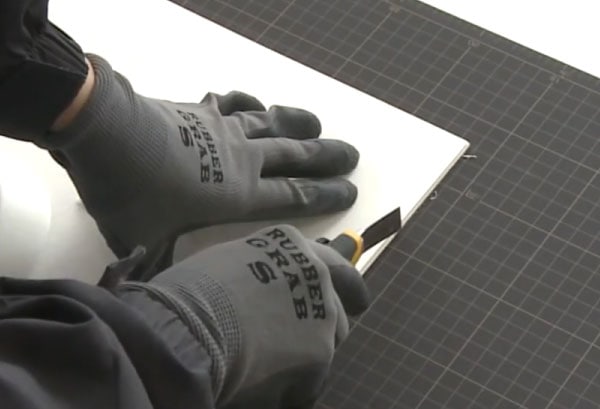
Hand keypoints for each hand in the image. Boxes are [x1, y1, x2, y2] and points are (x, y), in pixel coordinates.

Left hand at [41, 54, 358, 270]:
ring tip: (319, 123)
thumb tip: (159, 289)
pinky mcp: (201, 110)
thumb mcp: (148, 243)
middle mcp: (242, 160)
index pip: (294, 195)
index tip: (351, 190)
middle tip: (353, 155)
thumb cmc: (132, 196)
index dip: (326, 194)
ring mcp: (223, 130)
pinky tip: (256, 104)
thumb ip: (162, 265)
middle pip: (296, 156)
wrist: (107, 138)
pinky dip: (248, 102)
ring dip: (299, 123)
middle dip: (327, 157)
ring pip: (272, 124)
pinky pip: (233, 103)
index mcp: (239, 195)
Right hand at [117, 225, 369, 407]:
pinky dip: (296, 386)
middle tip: (305, 339)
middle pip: (338, 302)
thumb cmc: (192, 290)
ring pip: (331, 339)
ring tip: (280, 365)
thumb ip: (254, 270)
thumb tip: (255, 292)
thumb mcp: (227, 262)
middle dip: (325, 321)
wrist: (189, 324)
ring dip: (312, 352)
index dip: (341, 283)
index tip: (355, 298)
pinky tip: (270, 389)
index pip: (329, 261)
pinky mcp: (321, 351)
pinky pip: (312, 377)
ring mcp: (322, 309)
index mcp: (289, 242)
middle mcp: (315, 270)